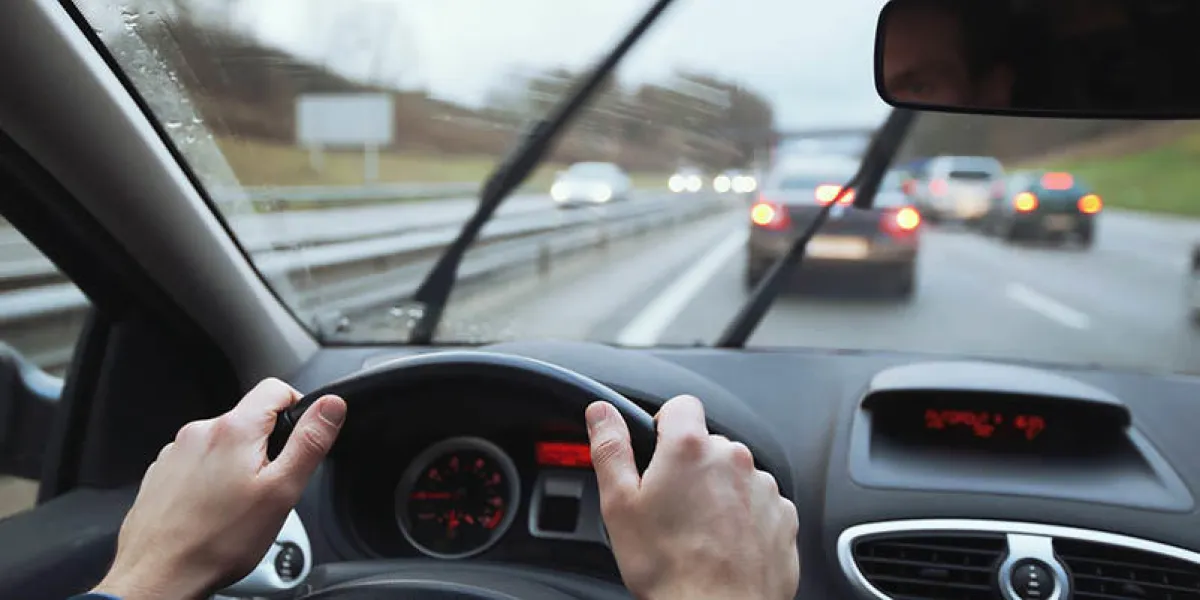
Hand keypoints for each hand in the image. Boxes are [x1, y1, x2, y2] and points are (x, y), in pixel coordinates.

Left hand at [92, 378, 345, 599]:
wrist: (158, 576)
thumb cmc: (218, 542)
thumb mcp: (282, 491)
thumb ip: (310, 442)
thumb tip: (331, 406)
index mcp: (234, 429)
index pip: (276, 388)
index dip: (297, 408)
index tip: (298, 441)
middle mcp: (200, 432)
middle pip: (249, 419)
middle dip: (266, 447)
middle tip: (268, 488)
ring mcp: (176, 452)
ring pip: (223, 444)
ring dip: (237, 465)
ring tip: (237, 506)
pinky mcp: (162, 473)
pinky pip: (198, 463)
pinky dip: (210, 480)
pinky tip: (212, 511)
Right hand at [587, 395, 799, 599]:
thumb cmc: (668, 567)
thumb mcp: (619, 505)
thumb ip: (610, 448)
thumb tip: (600, 412)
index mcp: (690, 448)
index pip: (681, 406)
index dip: (665, 426)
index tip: (657, 453)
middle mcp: (733, 459)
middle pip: (708, 445)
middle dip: (690, 468)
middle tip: (670, 508)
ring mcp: (763, 488)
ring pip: (734, 476)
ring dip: (718, 493)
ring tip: (698, 533)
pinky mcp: (784, 516)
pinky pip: (759, 504)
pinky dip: (744, 518)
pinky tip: (723, 545)